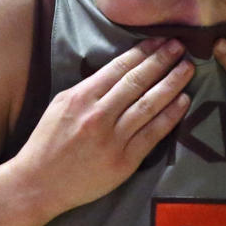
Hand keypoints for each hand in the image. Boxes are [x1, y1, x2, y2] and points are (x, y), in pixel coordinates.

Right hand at [16, 38, 192, 214]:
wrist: (38, 184)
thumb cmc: (48, 142)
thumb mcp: (61, 104)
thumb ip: (89, 88)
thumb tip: (119, 71)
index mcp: (82, 97)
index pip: (119, 67)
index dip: (144, 52)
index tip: (161, 41)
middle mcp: (99, 115)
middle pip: (138, 82)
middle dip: (162, 61)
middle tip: (181, 47)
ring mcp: (113, 139)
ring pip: (150, 105)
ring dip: (172, 83)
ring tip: (187, 69)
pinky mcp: (124, 161)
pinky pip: (153, 133)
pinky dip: (171, 115)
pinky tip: (184, 101)